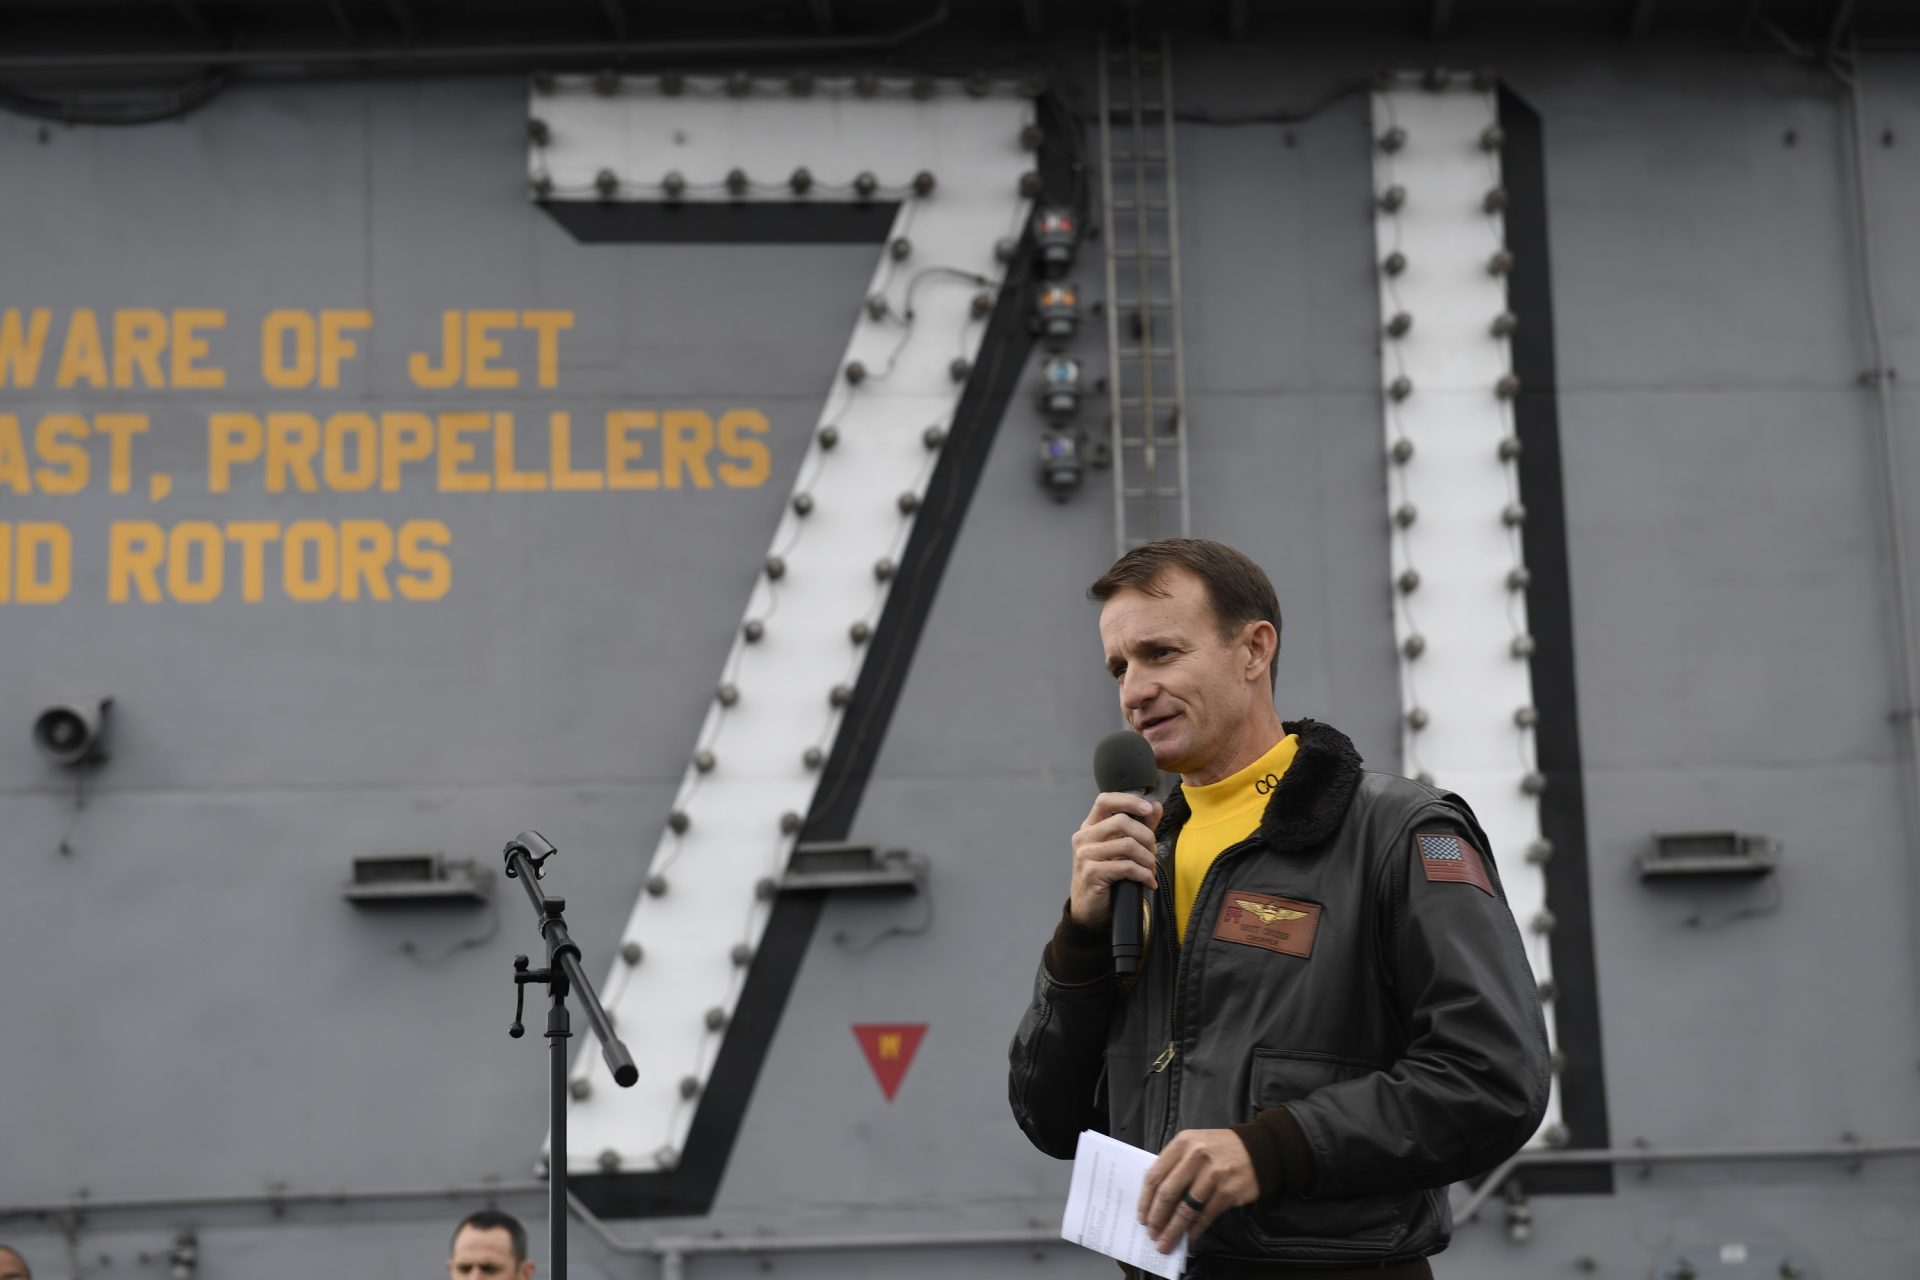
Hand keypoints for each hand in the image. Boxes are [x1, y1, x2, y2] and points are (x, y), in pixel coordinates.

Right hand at [1068, 793, 1162, 928]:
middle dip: (1146, 836)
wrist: (1089, 909)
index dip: (1129, 800)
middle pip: (1122, 821)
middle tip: (1153, 852)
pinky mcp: (1093, 873)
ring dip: (1148, 859)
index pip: (1105, 801)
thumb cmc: (1105, 876)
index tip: (1148, 809)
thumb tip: (1155, 806)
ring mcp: (1086, 855)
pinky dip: (1144, 874)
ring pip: (1128, 845)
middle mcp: (1084, 838)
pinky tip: (1148, 882)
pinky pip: (1127, 867)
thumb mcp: (1121, 848)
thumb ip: (1139, 826)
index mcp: (1090, 827)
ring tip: (1151, 869)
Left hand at [1138, 1128, 1260, 1251]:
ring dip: (1173, 1230)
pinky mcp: (1228, 1191)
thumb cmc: (1220, 1149)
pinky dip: (1195, 1230)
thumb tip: (1156, 1199)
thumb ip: (1176, 1164)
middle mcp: (1196, 1156)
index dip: (1145, 1200)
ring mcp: (1213, 1174)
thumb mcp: (1195, 1144)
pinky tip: (1188, 1238)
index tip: (1141, 1218)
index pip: (1155, 1175)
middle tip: (1152, 1234)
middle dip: (1157, 1218)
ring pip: (1186, 1209)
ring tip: (1166, 1243)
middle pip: (1168, 1193)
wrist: (1259, 1148)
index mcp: (1182, 1143)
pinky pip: (1205, 1216)